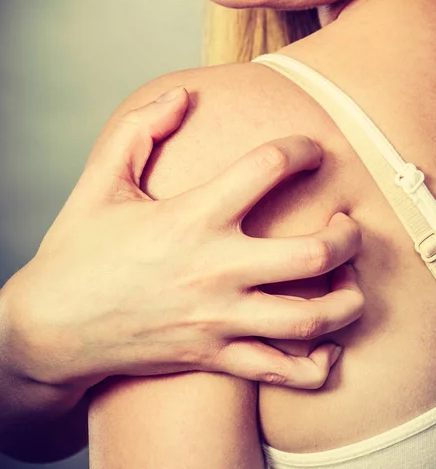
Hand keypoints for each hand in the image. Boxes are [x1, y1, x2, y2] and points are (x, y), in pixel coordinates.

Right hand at [2, 87, 362, 391]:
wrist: (50, 330)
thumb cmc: (76, 253)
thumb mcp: (99, 182)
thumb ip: (137, 130)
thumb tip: (180, 96)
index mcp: (190, 217)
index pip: (268, 167)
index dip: (302, 149)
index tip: (311, 151)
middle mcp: (213, 269)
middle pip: (313, 254)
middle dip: (348, 236)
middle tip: (349, 224)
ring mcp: (217, 319)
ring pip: (309, 320)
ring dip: (348, 301)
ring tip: (352, 283)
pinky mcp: (213, 356)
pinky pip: (281, 372)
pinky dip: (316, 367)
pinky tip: (327, 350)